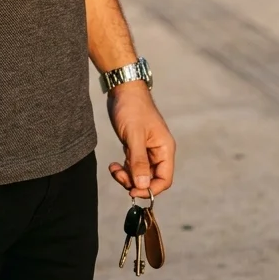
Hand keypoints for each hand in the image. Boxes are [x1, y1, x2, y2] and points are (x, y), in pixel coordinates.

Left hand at [106, 81, 175, 197]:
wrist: (123, 88)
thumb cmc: (132, 108)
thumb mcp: (134, 135)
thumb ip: (139, 161)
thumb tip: (143, 186)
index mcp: (165, 148)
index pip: (164, 179)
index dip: (150, 189)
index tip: (133, 190)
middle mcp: (159, 151)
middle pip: (152, 179)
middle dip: (135, 182)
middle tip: (118, 176)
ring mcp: (148, 149)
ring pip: (141, 174)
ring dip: (127, 176)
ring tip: (114, 169)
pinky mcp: (137, 146)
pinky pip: (133, 166)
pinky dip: (124, 169)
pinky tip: (113, 165)